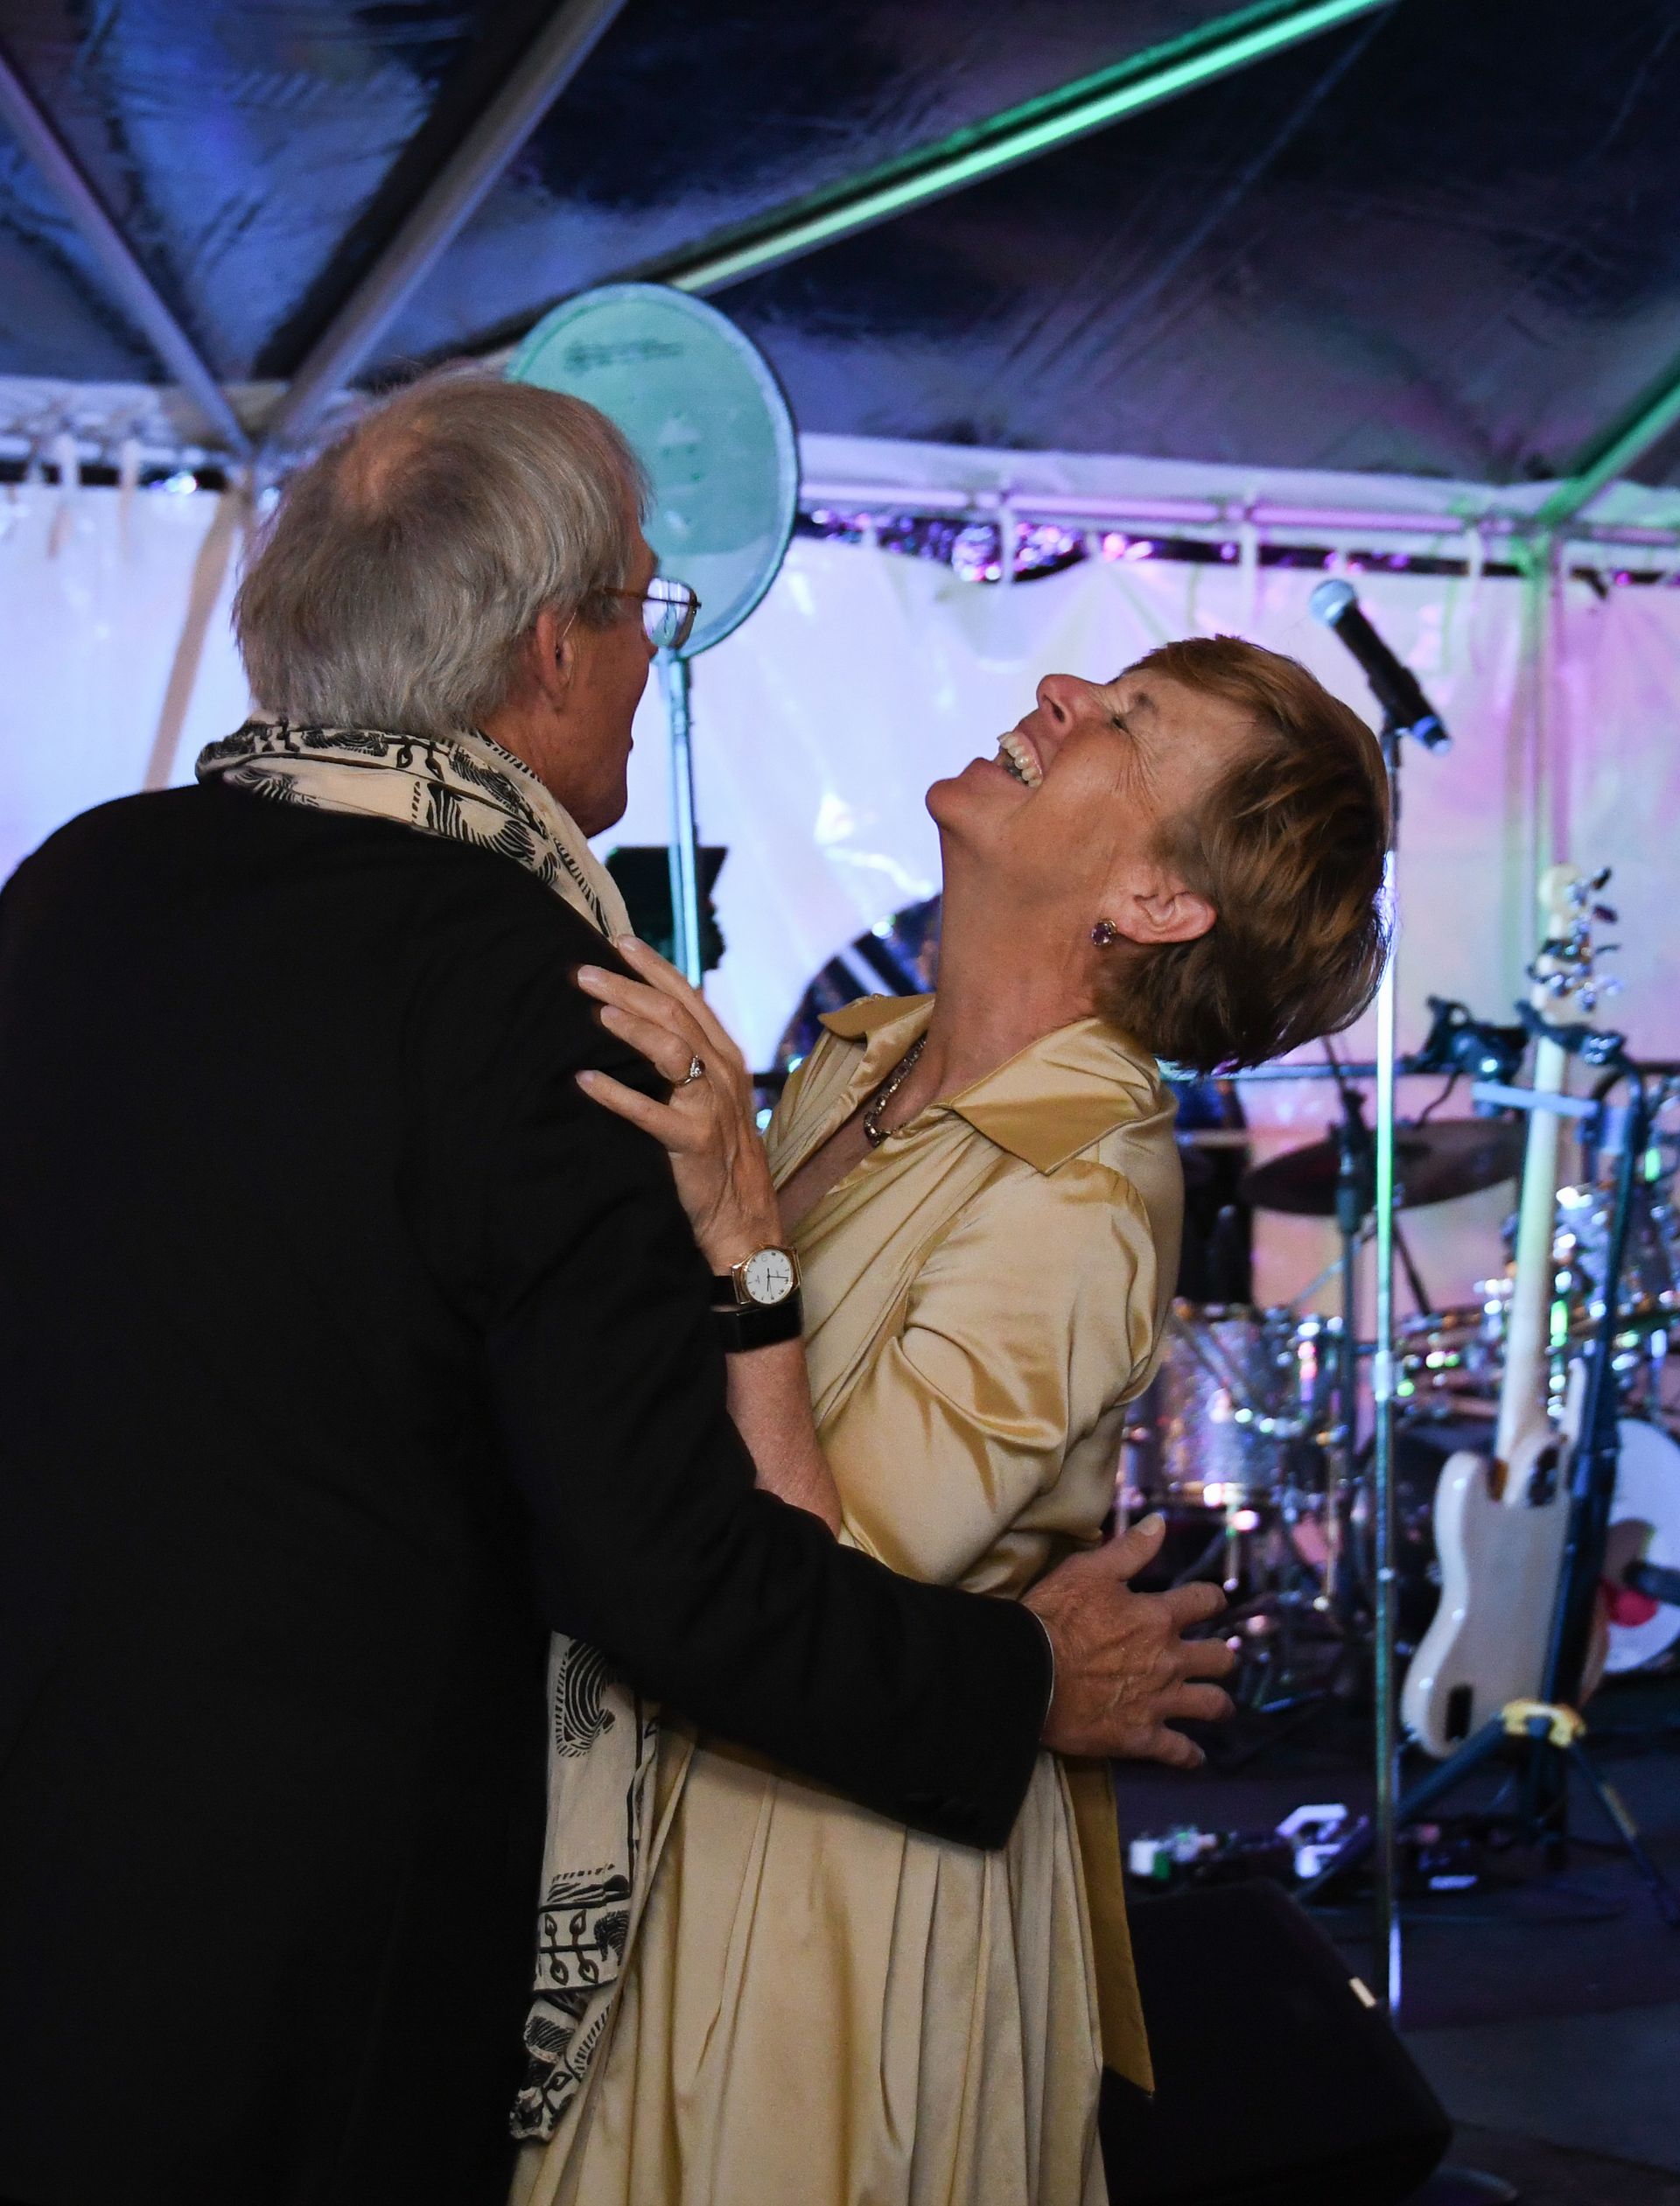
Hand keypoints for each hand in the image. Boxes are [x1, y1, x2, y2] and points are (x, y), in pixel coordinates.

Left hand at [575, 938, 780, 1268]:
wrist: (743, 1220)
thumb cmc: (719, 1156)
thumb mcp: (712, 1097)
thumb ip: (688, 1059)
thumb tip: (644, 1022)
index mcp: (725, 1057)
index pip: (688, 997)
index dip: (654, 967)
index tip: (619, 941)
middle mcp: (722, 1074)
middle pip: (675, 1015)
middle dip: (629, 988)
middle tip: (584, 972)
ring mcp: (711, 1107)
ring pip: (672, 1051)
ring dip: (630, 1027)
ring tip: (595, 1011)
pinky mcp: (694, 1142)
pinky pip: (651, 1113)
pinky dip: (616, 1094)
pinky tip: (584, 1081)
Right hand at [1023, 1515, 1235, 1766]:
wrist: (1028, 1674)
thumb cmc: (1055, 1617)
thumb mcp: (1088, 1571)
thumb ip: (1129, 1549)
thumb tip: (1160, 1521)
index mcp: (1158, 1617)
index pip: (1203, 1602)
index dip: (1212, 1599)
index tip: (1213, 1601)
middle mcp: (1169, 1660)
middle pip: (1218, 1658)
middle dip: (1222, 1656)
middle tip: (1218, 1657)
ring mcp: (1159, 1702)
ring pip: (1210, 1705)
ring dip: (1218, 1704)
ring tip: (1219, 1706)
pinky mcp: (1142, 1737)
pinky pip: (1177, 1752)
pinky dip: (1189, 1756)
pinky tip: (1195, 1758)